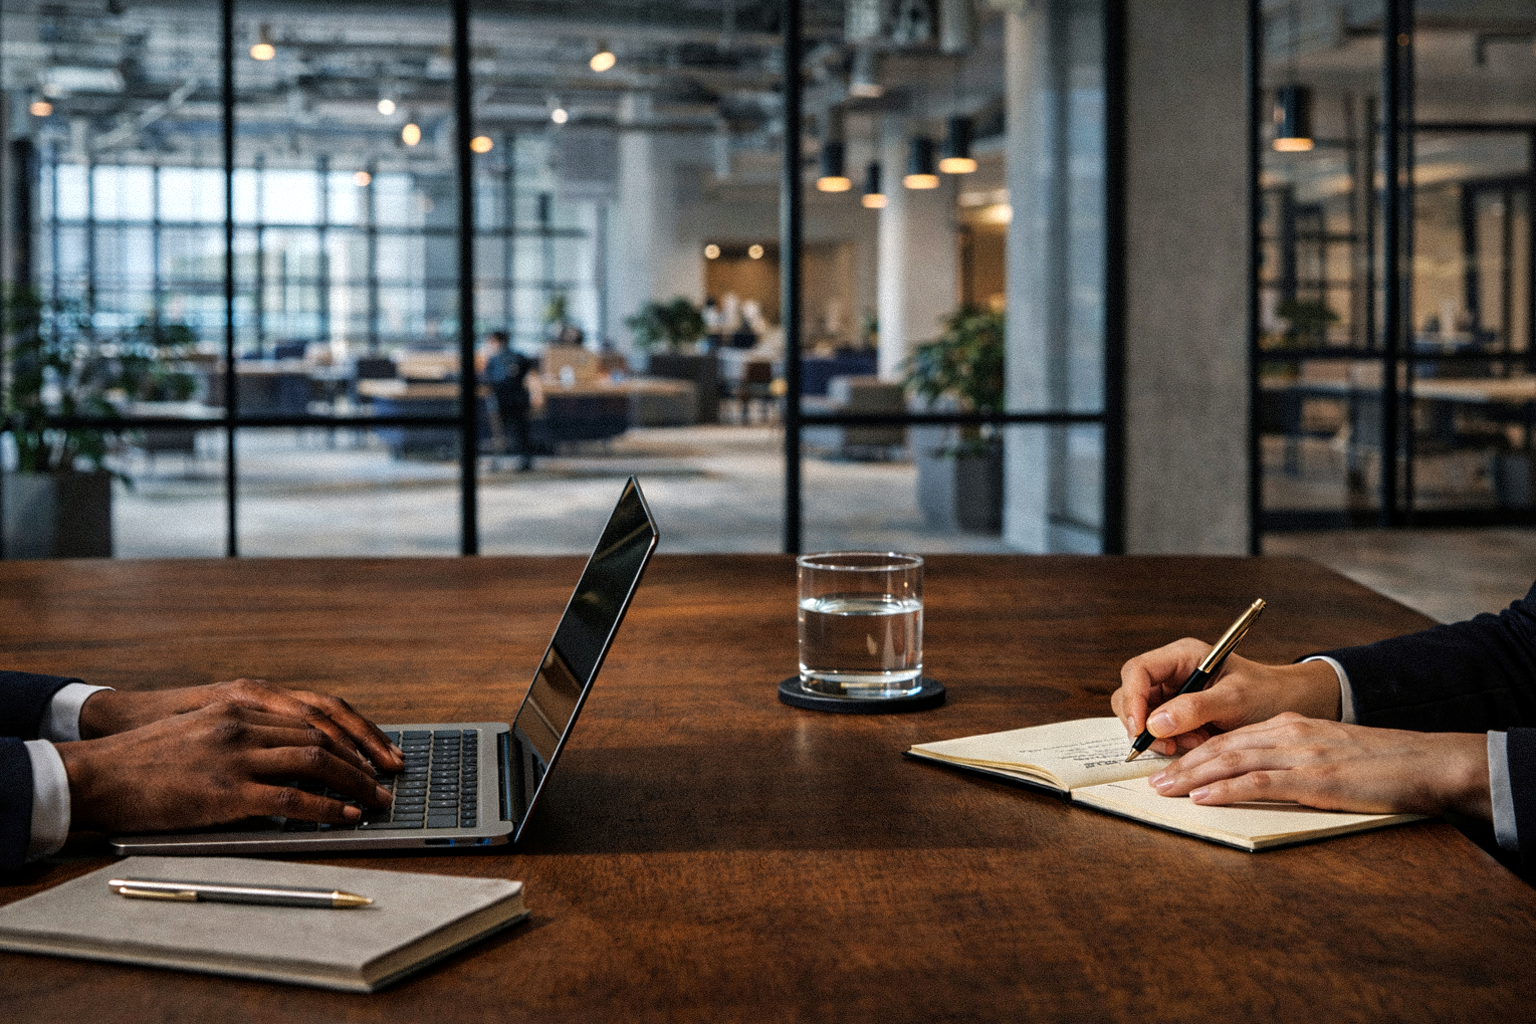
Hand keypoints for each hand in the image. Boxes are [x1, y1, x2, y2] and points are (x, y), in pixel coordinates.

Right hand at [56, 703, 394, 833]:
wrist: (97, 774)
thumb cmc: (149, 756)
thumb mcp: (204, 726)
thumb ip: (248, 731)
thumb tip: (297, 753)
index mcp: (241, 702)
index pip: (318, 713)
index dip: (357, 733)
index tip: (382, 752)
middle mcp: (243, 722)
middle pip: (323, 736)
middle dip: (363, 760)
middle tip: (389, 780)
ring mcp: (234, 756)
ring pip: (314, 763)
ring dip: (353, 784)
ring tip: (374, 801)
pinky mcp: (223, 792)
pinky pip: (290, 800)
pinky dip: (324, 809)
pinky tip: (343, 817)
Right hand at [1111, 639, 1341, 755]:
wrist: (1287, 706)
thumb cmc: (1267, 694)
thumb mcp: (1235, 699)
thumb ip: (1195, 708)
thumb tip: (1154, 724)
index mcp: (1182, 656)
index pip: (1137, 672)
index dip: (1132, 700)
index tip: (1140, 729)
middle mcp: (1171, 672)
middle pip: (1131, 695)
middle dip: (1145, 724)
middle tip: (1171, 746)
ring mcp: (1172, 693)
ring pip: (1142, 717)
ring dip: (1162, 737)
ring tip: (1196, 742)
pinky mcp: (1176, 714)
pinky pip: (1158, 731)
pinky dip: (1173, 743)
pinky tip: (1198, 743)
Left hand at [1145, 712, 1490, 819]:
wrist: (1421, 762)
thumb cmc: (1376, 763)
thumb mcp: (1325, 750)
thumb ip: (1291, 757)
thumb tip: (1256, 776)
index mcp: (1289, 726)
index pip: (1230, 735)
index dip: (1195, 750)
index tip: (1170, 764)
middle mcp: (1287, 733)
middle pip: (1221, 745)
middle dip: (1183, 763)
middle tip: (1153, 779)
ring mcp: (1299, 755)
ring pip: (1231, 760)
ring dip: (1192, 776)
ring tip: (1164, 788)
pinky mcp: (1313, 779)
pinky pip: (1258, 782)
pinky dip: (1224, 789)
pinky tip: (1202, 797)